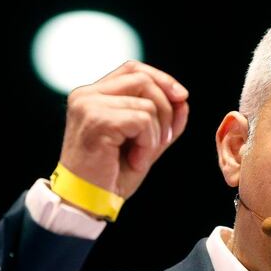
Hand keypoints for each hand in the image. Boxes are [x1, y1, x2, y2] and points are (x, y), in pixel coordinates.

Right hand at [58, 60, 188, 200]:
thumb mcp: (145, 140)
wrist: (87, 201)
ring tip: (141, 155)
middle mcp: (86, 94)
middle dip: (166, 109)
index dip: (162, 79)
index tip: (181, 97)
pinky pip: (143, 120)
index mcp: (93, 94)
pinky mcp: (97, 120)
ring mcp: (88, 105)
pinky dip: (148, 142)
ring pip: (147, 103)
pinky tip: (136, 160)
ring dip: (156, 133)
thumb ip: (163, 118)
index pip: (133, 68)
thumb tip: (183, 99)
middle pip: (143, 80)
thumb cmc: (112, 173)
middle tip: (162, 140)